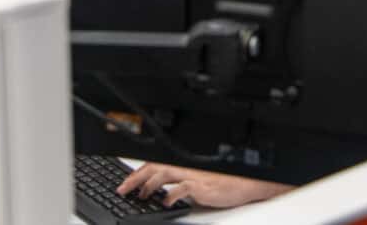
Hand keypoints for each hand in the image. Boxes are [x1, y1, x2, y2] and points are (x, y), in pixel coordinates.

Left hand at [116, 162, 293, 208]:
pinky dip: (170, 195)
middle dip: (135, 179)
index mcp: (183, 165)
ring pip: (164, 174)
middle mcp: (185, 168)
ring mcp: (193, 177)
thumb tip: (161, 192)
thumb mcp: (198, 180)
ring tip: (141, 196)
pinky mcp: (201, 187)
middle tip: (122, 190)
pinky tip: (165, 202)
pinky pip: (182, 188)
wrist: (245, 182)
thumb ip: (180, 183)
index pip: (155, 165)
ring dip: (149, 185)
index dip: (137, 173)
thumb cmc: (224, 182)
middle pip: (154, 168)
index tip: (126, 183)